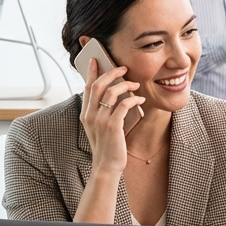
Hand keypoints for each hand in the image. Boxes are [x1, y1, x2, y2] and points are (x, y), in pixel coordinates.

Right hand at [79, 58, 144, 175]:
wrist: (107, 166)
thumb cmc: (107, 146)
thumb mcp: (99, 127)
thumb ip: (102, 111)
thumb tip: (114, 92)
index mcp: (85, 114)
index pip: (87, 88)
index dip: (91, 72)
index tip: (95, 59)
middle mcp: (90, 115)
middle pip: (98, 85)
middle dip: (111, 73)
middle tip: (123, 68)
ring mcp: (100, 121)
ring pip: (111, 92)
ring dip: (125, 85)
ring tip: (135, 84)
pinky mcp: (112, 126)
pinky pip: (123, 105)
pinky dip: (133, 99)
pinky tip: (140, 98)